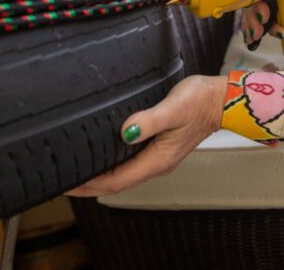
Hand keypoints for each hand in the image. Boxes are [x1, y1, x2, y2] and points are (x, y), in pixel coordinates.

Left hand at [65, 74, 226, 196]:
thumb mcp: (173, 108)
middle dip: (89, 185)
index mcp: (158, 160)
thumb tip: (126, 133)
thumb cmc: (200, 101)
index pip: (116, 181)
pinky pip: (131, 164)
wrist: (221, 100)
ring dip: (99, 177)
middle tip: (62, 182)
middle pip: (117, 183)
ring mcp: (159, 157)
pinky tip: (102, 156)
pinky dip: (112, 165)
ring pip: (123, 175)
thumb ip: (149, 121)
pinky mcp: (161, 147)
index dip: (90, 184)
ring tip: (77, 172)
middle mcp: (157, 163)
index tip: (67, 184)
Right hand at [241, 0, 283, 48]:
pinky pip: (270, 25)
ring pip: (261, 15)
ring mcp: (283, 6)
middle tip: (259, 30)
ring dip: (255, 26)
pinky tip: (258, 38)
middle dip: (253, 17)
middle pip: (258, 2)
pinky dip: (262, 32)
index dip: (258, 0)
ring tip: (258, 36)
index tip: (264, 14)